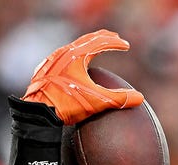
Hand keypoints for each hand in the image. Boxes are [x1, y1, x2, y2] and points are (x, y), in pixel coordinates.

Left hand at [22, 29, 144, 124]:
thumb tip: (139, 98)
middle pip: (87, 40)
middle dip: (102, 38)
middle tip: (114, 37)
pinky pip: (63, 56)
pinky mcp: (45, 69)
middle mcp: (64, 54)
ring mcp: (53, 60)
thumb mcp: (96, 102)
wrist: (37, 113)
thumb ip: (119, 99)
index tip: (126, 45)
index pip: (101, 43)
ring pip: (74, 46)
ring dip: (87, 44)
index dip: (115, 43)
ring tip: (96, 47)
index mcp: (77, 56)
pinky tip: (74, 63)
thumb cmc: (66, 104)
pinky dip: (74, 54)